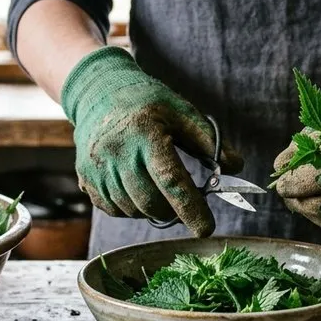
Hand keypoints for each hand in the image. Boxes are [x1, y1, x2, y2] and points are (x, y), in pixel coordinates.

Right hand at [62, 46, 241, 235]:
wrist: (99, 91)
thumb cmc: (147, 102)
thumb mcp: (182, 111)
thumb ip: (208, 140)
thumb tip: (235, 167)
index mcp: (145, 133)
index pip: (171, 180)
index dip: (191, 209)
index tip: (206, 229)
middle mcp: (116, 152)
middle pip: (150, 202)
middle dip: (173, 212)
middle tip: (186, 206)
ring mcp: (97, 167)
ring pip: (131, 210)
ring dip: (152, 211)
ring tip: (161, 193)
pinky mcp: (85, 178)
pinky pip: (113, 209)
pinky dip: (131, 209)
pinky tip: (139, 192)